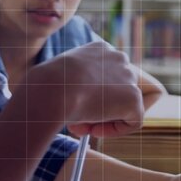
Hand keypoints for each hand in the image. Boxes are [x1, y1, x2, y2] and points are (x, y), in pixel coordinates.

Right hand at [27, 42, 143, 137]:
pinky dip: (114, 131)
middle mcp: (117, 58)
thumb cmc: (46, 88)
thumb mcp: (61, 80)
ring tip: (85, 125)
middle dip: (105, 108)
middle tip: (84, 120)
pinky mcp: (133, 97)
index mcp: (99, 49)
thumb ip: (78, 87)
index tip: (81, 104)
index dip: (99, 94)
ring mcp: (128, 76)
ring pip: (128, 105)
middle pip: (124, 88)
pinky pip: (133, 121)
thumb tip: (83, 108)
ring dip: (107, 119)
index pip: (110, 73)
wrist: (51, 92)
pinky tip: (92, 129)